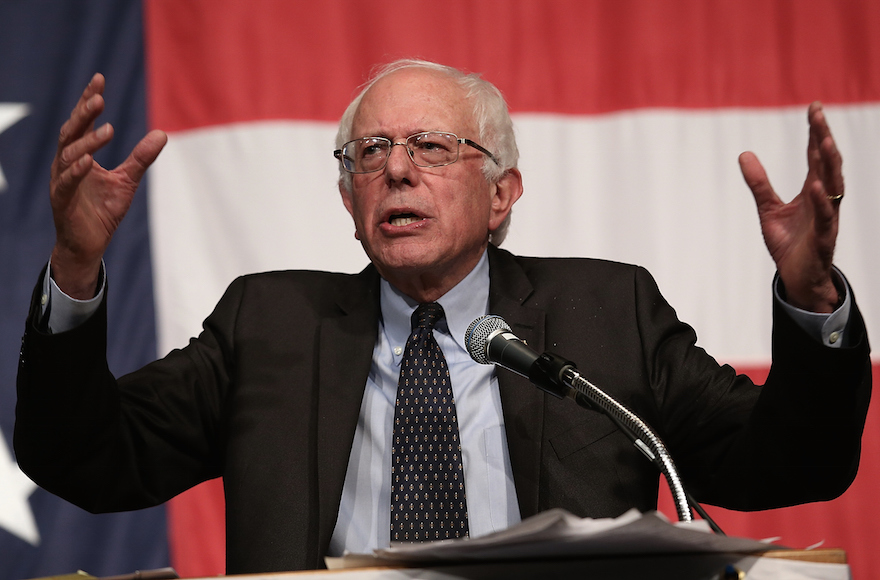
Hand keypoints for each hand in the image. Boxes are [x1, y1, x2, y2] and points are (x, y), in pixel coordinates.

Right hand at [50, 73, 166, 298]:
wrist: (89, 244)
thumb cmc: (103, 210)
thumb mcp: (128, 180)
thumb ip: (141, 157)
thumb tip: (162, 134)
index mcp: (79, 154)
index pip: (82, 122)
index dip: (88, 100)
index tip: (99, 79)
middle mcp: (66, 163)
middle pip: (72, 131)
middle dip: (84, 113)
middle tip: (99, 98)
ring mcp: (61, 180)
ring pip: (70, 154)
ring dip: (88, 140)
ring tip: (109, 130)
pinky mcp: (62, 200)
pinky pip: (67, 182)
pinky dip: (77, 170)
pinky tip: (89, 161)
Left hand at [739, 102, 842, 312]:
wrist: (796, 278)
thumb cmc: (789, 243)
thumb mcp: (768, 209)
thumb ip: (759, 183)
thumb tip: (744, 154)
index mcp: (812, 191)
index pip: (816, 156)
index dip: (815, 132)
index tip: (814, 107)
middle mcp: (824, 200)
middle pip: (827, 164)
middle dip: (823, 138)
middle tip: (818, 114)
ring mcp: (826, 218)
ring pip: (832, 186)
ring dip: (829, 164)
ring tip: (823, 141)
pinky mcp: (822, 238)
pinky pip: (825, 217)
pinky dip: (821, 201)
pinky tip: (815, 185)